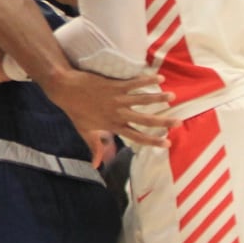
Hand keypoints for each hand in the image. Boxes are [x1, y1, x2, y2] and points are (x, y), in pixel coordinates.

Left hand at [42, 69, 177, 153]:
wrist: (64, 89)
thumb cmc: (75, 110)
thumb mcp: (84, 131)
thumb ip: (94, 146)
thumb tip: (96, 165)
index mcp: (112, 125)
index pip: (136, 136)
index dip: (152, 140)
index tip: (168, 143)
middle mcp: (117, 114)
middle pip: (144, 120)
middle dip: (163, 122)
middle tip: (179, 122)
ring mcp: (116, 99)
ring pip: (142, 99)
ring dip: (158, 98)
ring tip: (173, 97)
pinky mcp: (114, 85)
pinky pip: (134, 83)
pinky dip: (147, 80)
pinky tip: (160, 77)